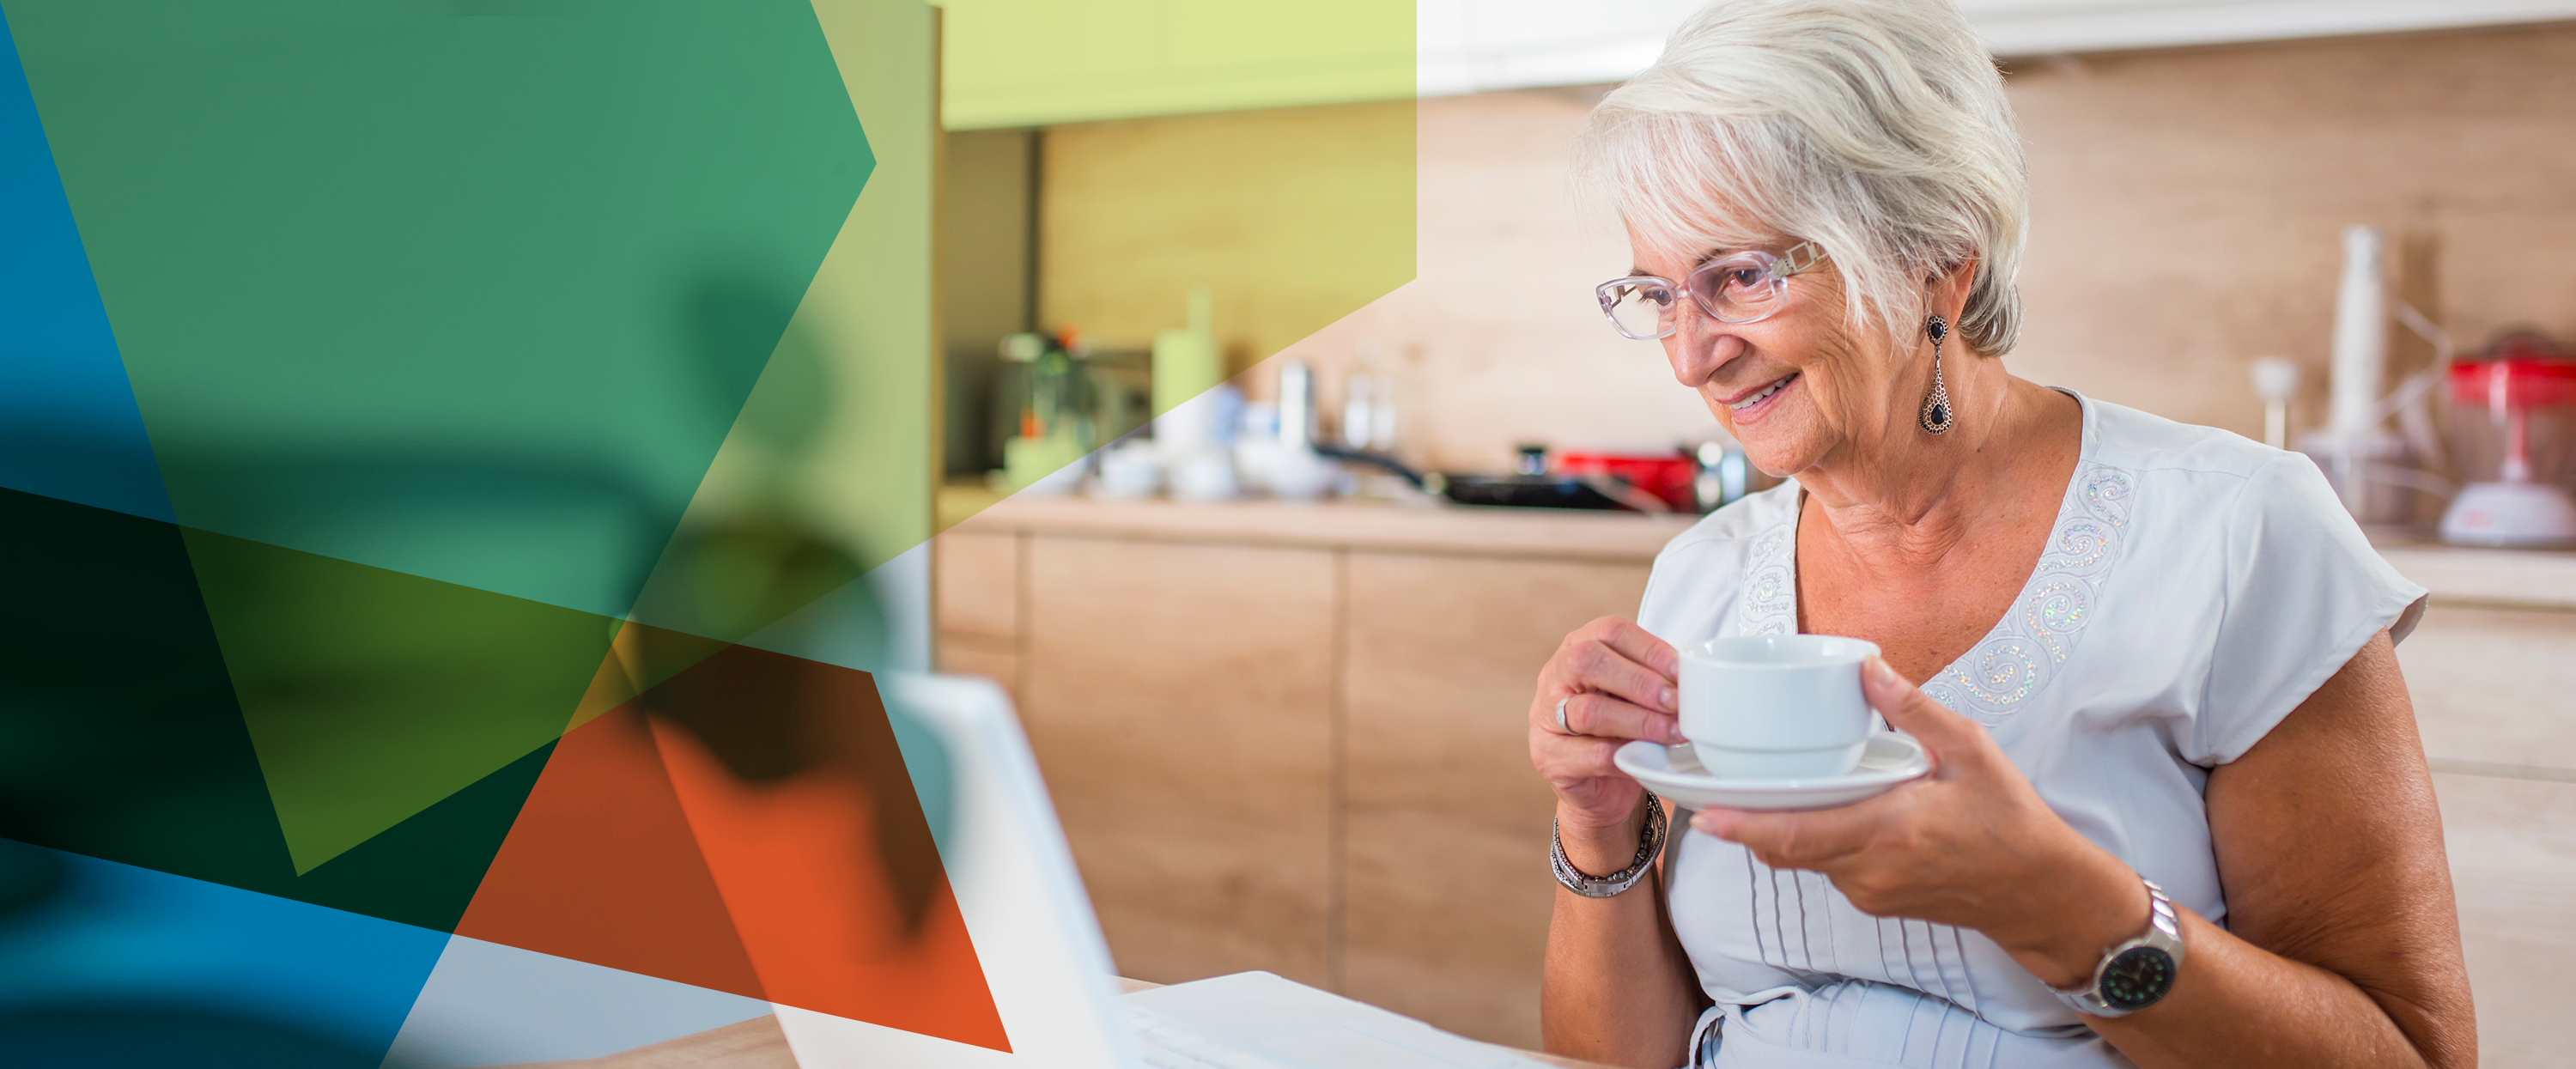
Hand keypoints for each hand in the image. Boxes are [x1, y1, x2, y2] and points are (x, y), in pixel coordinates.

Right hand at [1529, 618, 1684, 848]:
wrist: (1597, 786)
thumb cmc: (1620, 729)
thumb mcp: (1636, 696)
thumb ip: (1655, 681)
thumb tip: (1695, 680)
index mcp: (1579, 647)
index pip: (1610, 631)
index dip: (1649, 648)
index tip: (1683, 670)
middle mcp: (1556, 676)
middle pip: (1588, 661)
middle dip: (1639, 681)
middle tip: (1675, 702)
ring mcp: (1545, 716)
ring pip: (1589, 711)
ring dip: (1639, 721)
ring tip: (1673, 732)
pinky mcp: (1549, 756)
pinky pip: (1590, 754)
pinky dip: (1625, 756)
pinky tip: (1647, 758)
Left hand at [1690, 656, 2147, 987]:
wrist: (2040, 894)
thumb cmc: (2012, 821)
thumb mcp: (1971, 752)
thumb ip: (1914, 710)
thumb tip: (1867, 668)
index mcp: (1889, 829)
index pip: (1798, 833)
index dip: (1745, 825)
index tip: (1704, 813)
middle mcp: (1870, 869)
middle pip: (1784, 850)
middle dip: (1743, 824)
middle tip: (1705, 795)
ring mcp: (1870, 891)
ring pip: (1804, 860)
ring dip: (1780, 831)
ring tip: (1756, 794)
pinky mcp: (1876, 901)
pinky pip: (1828, 869)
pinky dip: (1813, 842)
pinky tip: (1818, 811)